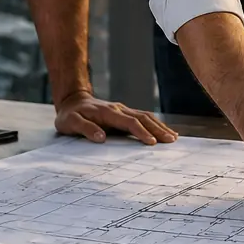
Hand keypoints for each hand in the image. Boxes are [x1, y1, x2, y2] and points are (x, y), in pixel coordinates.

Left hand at [55, 92, 178, 144]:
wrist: (72, 101)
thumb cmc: (70, 115)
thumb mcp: (70, 123)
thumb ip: (85, 129)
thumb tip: (102, 138)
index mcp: (108, 113)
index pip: (129, 122)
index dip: (142, 132)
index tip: (153, 143)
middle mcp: (118, 109)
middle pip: (143, 118)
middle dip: (158, 129)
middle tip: (172, 140)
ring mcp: (122, 110)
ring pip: (146, 116)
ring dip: (160, 126)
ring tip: (173, 137)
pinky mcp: (124, 113)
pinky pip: (143, 117)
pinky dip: (155, 124)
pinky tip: (163, 131)